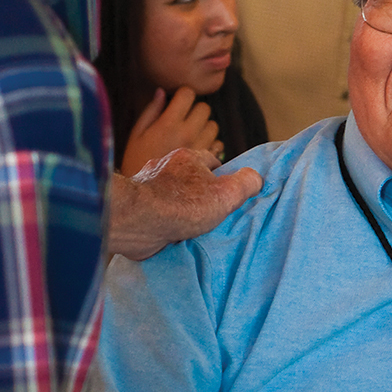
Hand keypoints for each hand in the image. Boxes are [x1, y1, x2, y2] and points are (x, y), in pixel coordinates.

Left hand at [108, 148, 262, 260]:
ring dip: (179, 208)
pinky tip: (171, 233)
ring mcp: (146, 186)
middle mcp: (163, 167)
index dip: (222, 176)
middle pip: (189, 178)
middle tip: (210, 212)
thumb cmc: (183, 205)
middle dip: (198, 193)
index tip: (227, 193)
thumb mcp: (226, 194)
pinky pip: (155, 211)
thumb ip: (245, 183)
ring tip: (191, 226)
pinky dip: (163, 220)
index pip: (210, 161)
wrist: (137, 221)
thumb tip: (255, 178)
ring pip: (170, 195)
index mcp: (187, 158)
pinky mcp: (135, 206)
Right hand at [120, 86, 222, 176]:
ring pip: (214, 126)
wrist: (146, 196)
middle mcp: (187, 133)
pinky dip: (211, 145)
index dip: (183, 95)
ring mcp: (200, 148)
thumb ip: (151, 110)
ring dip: (204, 127)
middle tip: (184, 120)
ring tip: (190, 136)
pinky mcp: (208, 163)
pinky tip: (197, 150)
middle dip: (195, 110)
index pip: (188, 93)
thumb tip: (161, 91)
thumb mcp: (137, 134)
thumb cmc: (136, 162)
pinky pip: (218, 145)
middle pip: (205, 108)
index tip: (177, 103)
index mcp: (168, 123)